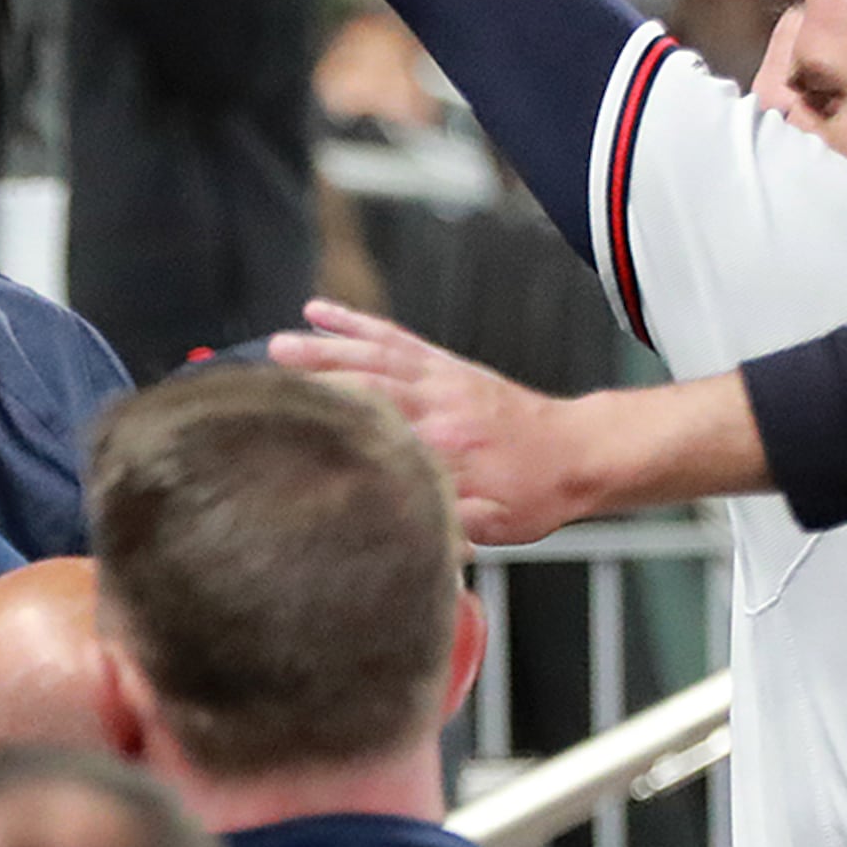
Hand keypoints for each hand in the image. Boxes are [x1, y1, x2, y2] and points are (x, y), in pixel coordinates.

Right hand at [265, 301, 618, 544]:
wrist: (581, 452)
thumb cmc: (539, 493)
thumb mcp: (497, 524)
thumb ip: (449, 526)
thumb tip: (402, 535)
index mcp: (447, 447)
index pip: (379, 435)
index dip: (333, 431)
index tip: (289, 434)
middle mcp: (441, 403)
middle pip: (368, 383)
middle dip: (315, 378)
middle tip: (265, 378)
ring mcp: (441, 378)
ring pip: (376, 353)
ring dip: (324, 345)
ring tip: (277, 344)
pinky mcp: (445, 365)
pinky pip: (395, 337)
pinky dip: (356, 322)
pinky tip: (321, 312)